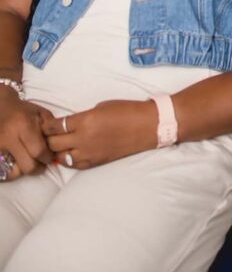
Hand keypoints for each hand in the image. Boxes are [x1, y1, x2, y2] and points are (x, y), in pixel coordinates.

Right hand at [0, 86, 53, 180]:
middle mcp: (10, 138)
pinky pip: (4, 171)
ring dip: (24, 170)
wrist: (1, 107)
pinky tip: (17, 162)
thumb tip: (59, 145)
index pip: (39, 151)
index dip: (48, 158)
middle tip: (41, 162)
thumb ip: (52, 128)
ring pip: (14, 172)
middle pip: (28, 166)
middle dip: (38, 168)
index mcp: (25, 126)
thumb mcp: (41, 113)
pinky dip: (12, 171)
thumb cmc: (23, 111)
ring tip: (29, 162)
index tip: (50, 156)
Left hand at [43, 99, 157, 169]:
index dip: (47, 125)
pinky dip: (69, 159)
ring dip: (58, 150)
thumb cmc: (126, 110)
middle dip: (49, 138)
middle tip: (50, 134)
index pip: (56, 126)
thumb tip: (71, 124)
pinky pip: (74, 164)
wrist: (146, 126)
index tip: (46, 123)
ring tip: (60, 144)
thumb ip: (83, 117)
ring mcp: (89, 153)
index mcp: (85, 121)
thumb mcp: (101, 107)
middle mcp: (83, 139)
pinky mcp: (95, 162)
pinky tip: (71, 152)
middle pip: (54, 143)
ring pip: (61, 157)